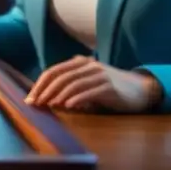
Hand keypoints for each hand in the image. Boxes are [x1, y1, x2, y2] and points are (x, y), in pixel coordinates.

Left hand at [25, 55, 162, 112]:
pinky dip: (76, 99)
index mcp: (79, 63)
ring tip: (48, 105)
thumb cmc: (109, 88)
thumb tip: (46, 95)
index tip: (30, 98)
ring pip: (72, 84)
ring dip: (58, 95)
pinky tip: (68, 106)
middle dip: (45, 91)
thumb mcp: (88, 82)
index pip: (53, 72)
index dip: (39, 84)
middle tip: (35, 104)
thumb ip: (70, 83)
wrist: (140, 90)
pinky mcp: (109, 87)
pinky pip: (89, 92)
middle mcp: (88, 66)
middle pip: (59, 77)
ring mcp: (99, 75)